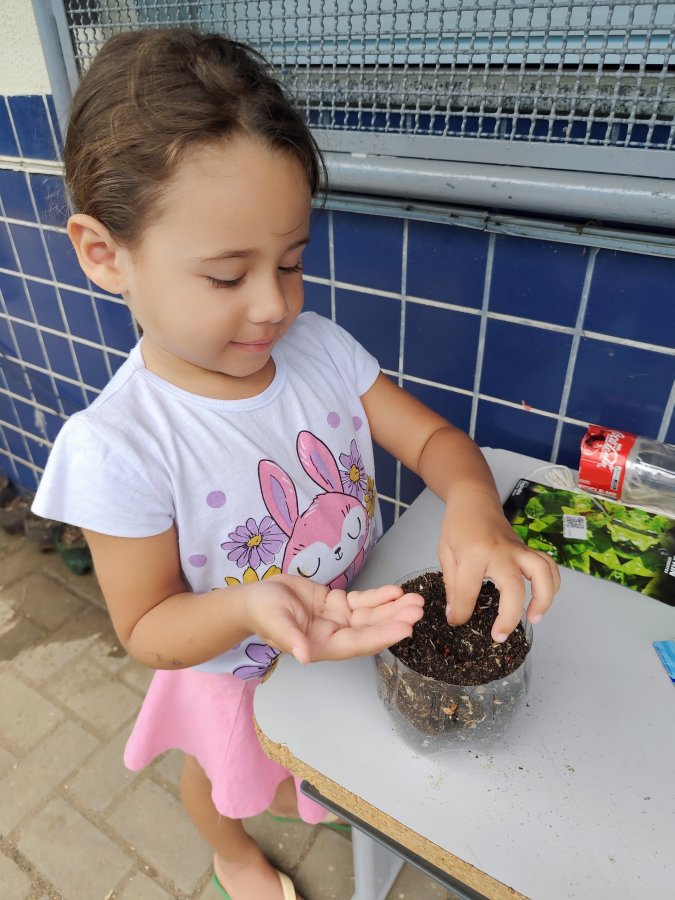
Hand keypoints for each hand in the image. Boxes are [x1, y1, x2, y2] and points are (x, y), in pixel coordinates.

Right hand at [245, 573, 423, 664]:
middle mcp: (335, 635)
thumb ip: (290, 638)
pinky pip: (363, 601)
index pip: (358, 643)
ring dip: (393, 608)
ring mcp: (338, 620)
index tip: (405, 628)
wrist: (255, 598)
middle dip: (395, 620)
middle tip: (418, 610)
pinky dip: (380, 597)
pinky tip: (396, 591)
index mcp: (322, 645)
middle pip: (371, 630)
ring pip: (372, 616)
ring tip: (415, 600)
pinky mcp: (338, 604)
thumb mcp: (274, 622)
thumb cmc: (262, 611)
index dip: (382, 636)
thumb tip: (304, 656)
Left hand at [439, 491, 559, 641]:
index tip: (457, 621)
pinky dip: (552, 583)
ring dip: (543, 599)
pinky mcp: (527, 549)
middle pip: (513, 587)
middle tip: (500, 635)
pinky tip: (542, 600)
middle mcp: (500, 551)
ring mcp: (518, 549)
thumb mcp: (446, 553)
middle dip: (509, 616)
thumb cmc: (459, 524)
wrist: (474, 499)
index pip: (468, 591)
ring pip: (542, 573)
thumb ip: (452, 584)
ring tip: (534, 620)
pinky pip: (548, 565)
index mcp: (474, 553)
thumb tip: (456, 614)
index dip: (461, 612)